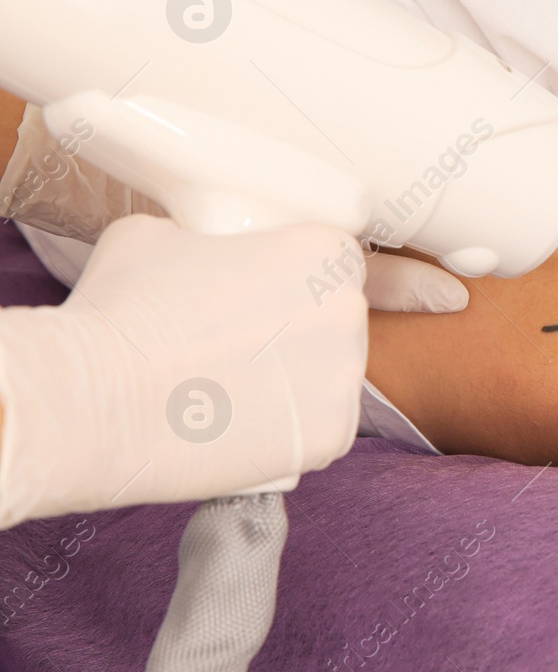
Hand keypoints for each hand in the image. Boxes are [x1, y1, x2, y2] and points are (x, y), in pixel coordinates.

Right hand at [0, 215, 372, 525]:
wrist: (95, 400)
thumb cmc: (122, 310)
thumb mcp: (158, 234)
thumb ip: (206, 237)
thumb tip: (201, 251)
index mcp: (322, 251)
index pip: (328, 261)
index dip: (291, 281)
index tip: (258, 300)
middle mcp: (348, 310)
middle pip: (335, 319)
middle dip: (297, 331)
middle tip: (238, 348)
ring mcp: (346, 377)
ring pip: (329, 377)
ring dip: (295, 383)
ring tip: (230, 391)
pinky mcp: (332, 437)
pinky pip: (320, 430)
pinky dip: (288, 433)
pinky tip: (240, 429)